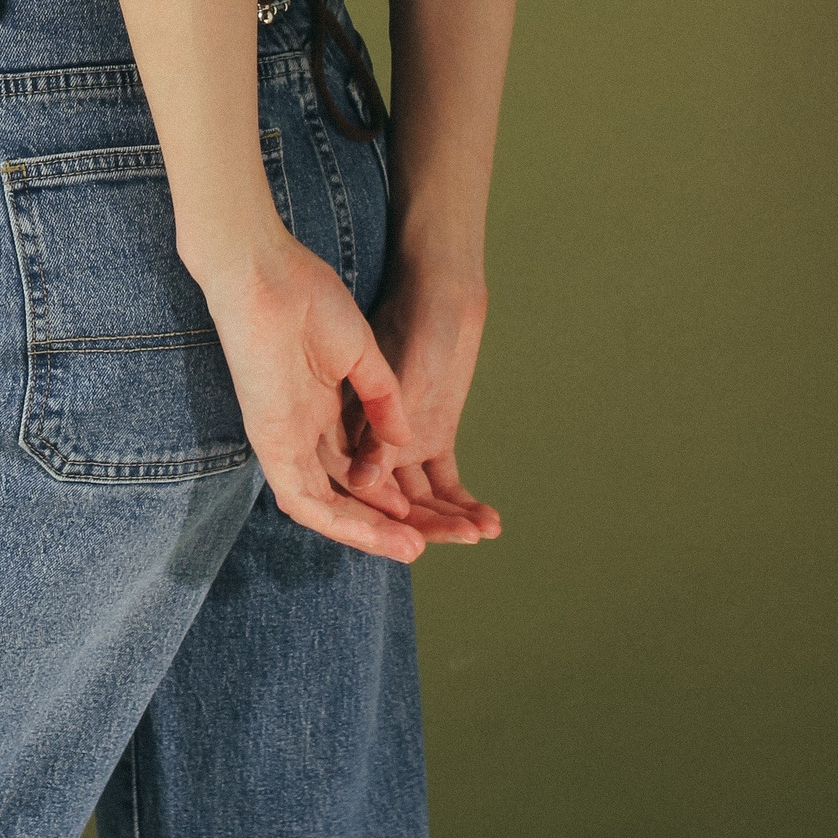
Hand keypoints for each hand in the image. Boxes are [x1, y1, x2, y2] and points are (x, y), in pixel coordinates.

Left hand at [197, 229, 428, 561]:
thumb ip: (383, 402)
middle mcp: (303, 433)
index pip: (363, 472)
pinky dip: (339, 521)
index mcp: (322, 412)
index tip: (443, 514)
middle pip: (351, 496)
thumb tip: (405, 443)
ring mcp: (284, 440)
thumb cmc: (309, 298)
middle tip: (440, 541)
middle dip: (395, 523)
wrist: (268, 273)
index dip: (401, 497)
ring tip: (415, 548)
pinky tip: (375, 535)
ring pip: (328, 508)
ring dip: (371, 533)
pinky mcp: (269, 441)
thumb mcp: (362, 357)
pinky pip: (302, 499)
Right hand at [345, 264, 499, 543]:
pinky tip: (489, 521)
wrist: (439, 295)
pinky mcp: (434, 437)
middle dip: (427, 525)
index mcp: (349, 432)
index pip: (361, 493)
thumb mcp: (393, 379)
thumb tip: (362, 484)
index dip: (384, 521)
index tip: (414, 543)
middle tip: (462, 537)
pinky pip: (446, 482)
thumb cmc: (408, 327)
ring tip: (483, 529)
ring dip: (450, 518)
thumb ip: (375, 433)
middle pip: (396, 503)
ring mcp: (405, 445)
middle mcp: (372, 446)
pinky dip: (464, 502)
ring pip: (423, 498)